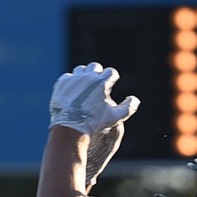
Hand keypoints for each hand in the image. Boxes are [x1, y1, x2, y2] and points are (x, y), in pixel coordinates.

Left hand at [49, 63, 139, 179]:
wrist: (69, 129)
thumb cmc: (94, 124)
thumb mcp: (114, 118)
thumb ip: (128, 109)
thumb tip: (135, 100)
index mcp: (102, 81)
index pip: (110, 72)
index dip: (112, 78)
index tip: (110, 84)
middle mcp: (88, 76)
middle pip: (95, 67)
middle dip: (97, 73)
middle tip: (97, 83)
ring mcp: (74, 79)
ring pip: (81, 70)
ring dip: (84, 76)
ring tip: (84, 86)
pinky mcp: (61, 84)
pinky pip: (67, 78)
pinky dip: (71, 83)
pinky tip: (73, 91)